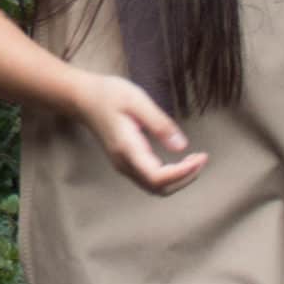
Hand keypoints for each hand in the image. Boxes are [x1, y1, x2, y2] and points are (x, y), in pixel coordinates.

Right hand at [73, 73, 207, 194]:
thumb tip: (181, 146)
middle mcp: (124, 163)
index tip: (201, 158)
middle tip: (201, 158)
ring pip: (155, 187)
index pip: (158, 177)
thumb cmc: (107, 94)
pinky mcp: (125, 162)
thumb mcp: (136, 100)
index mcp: (127, 149)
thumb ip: (159, 124)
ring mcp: (123, 165)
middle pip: (159, 188)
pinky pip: (150, 179)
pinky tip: (179, 161)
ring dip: (178, 179)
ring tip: (194, 160)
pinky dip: (169, 175)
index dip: (183, 173)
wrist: (81, 98)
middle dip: (185, 178)